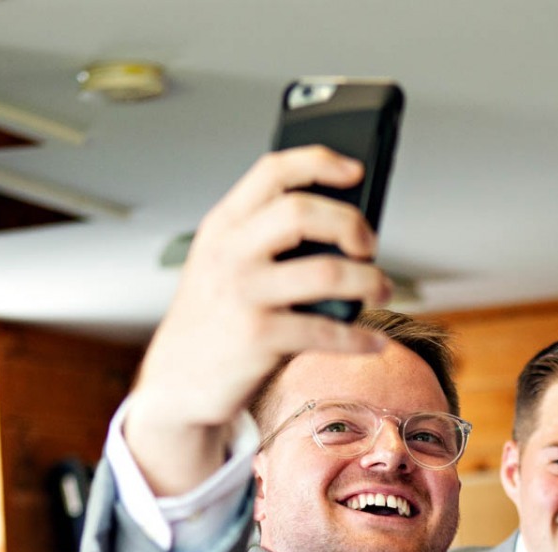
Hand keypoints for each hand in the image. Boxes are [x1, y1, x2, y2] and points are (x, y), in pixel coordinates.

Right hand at [124, 147, 392, 492]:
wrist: (175, 382)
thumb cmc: (216, 319)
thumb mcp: (225, 266)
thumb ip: (268, 241)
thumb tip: (347, 230)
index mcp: (224, 225)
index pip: (273, 172)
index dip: (319, 163)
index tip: (358, 171)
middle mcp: (230, 252)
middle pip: (303, 212)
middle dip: (352, 224)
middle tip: (370, 246)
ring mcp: (243, 294)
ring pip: (327, 271)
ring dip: (369, 280)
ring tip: (382, 290)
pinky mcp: (257, 337)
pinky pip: (326, 331)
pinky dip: (360, 338)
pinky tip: (374, 341)